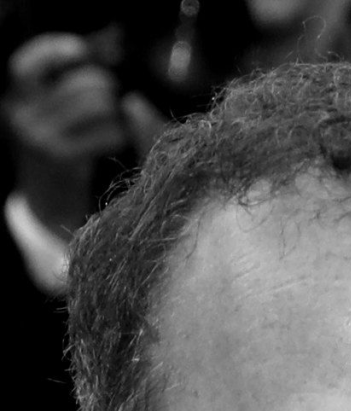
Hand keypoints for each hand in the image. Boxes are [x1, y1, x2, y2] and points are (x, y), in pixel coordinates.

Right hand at [5, 32, 127, 162]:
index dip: (54, 51)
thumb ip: (61, 91)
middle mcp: (22, 117)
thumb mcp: (47, 121)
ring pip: (95, 105)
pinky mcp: (61, 159)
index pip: (26, 66)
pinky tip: (121, 138)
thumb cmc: (57, 158)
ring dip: (116, 112)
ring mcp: (40, 138)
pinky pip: (105, 133)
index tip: (81, 52)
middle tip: (115, 98)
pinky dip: (119, 133)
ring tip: (119, 122)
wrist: (49, 209)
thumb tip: (95, 55)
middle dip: (105, 87)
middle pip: (77, 85)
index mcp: (17, 102)